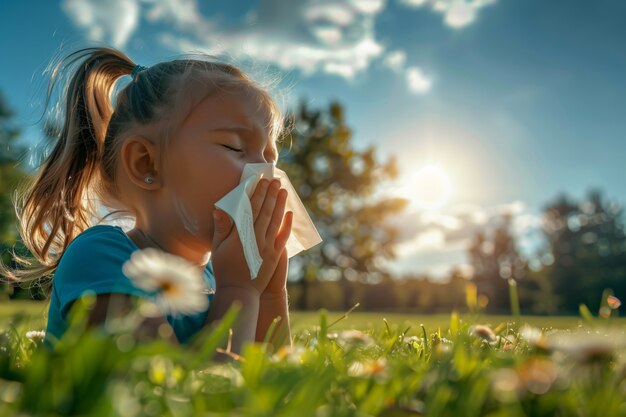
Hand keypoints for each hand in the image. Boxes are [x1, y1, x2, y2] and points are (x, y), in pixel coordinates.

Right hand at [211, 178, 292, 294]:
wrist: (239, 292)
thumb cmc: (225, 269)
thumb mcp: (218, 247)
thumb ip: (222, 227)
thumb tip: (220, 209)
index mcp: (241, 234)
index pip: (252, 209)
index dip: (258, 193)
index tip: (262, 181)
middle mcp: (256, 238)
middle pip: (266, 211)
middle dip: (271, 194)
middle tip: (275, 180)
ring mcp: (268, 247)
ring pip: (275, 221)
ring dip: (280, 204)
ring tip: (283, 190)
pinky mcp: (275, 256)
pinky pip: (283, 236)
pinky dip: (287, 224)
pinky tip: (290, 213)